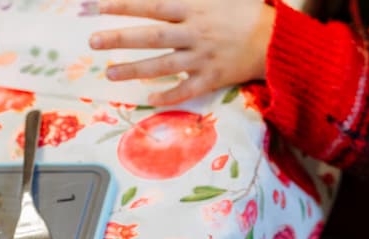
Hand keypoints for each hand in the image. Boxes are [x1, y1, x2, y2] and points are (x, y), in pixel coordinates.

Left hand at [90, 0, 274, 105]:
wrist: (275, 40)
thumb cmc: (245, 12)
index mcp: (194, 8)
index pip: (152, 5)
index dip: (125, 5)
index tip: (98, 6)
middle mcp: (194, 33)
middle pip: (151, 36)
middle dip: (120, 38)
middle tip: (93, 41)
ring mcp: (202, 58)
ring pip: (162, 65)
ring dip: (134, 69)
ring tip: (110, 73)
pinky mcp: (212, 78)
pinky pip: (185, 90)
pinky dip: (167, 95)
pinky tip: (148, 99)